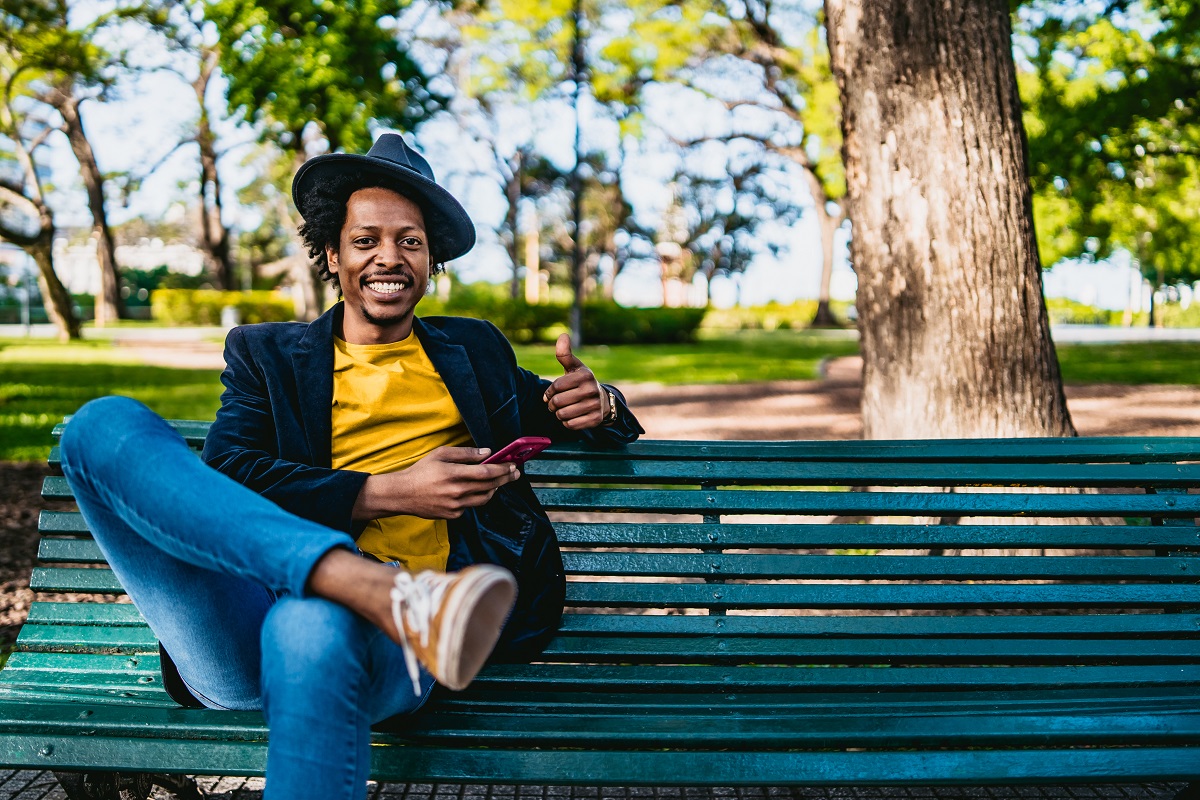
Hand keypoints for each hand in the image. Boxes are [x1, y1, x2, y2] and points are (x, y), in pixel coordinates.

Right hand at [354, 446, 518, 519]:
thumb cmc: (421, 471)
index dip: (502, 469)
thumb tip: (487, 452)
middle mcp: (457, 492)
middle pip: (490, 486)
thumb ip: (465, 453)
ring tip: (499, 481)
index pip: (486, 473)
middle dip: (505, 478)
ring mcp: (455, 506)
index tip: (512, 465)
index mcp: (454, 474)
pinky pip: (471, 505)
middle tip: (514, 473)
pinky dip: (476, 497)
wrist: (402, 494)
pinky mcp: (453, 515)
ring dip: (494, 489)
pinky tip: (474, 490)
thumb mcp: (440, 454)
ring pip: (484, 498)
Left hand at [543, 333, 609, 430]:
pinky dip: (567, 422)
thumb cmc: (581, 382)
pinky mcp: (595, 420)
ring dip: (558, 414)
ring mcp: (595, 406)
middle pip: (557, 402)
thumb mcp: (574, 367)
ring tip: (563, 409)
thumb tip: (563, 335)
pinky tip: (572, 416)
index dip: (549, 392)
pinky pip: (570, 425)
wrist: (602, 401)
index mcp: (585, 375)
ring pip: (562, 415)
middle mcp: (591, 390)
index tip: (550, 393)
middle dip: (552, 405)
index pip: (556, 387)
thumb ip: (565, 354)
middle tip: (554, 404)